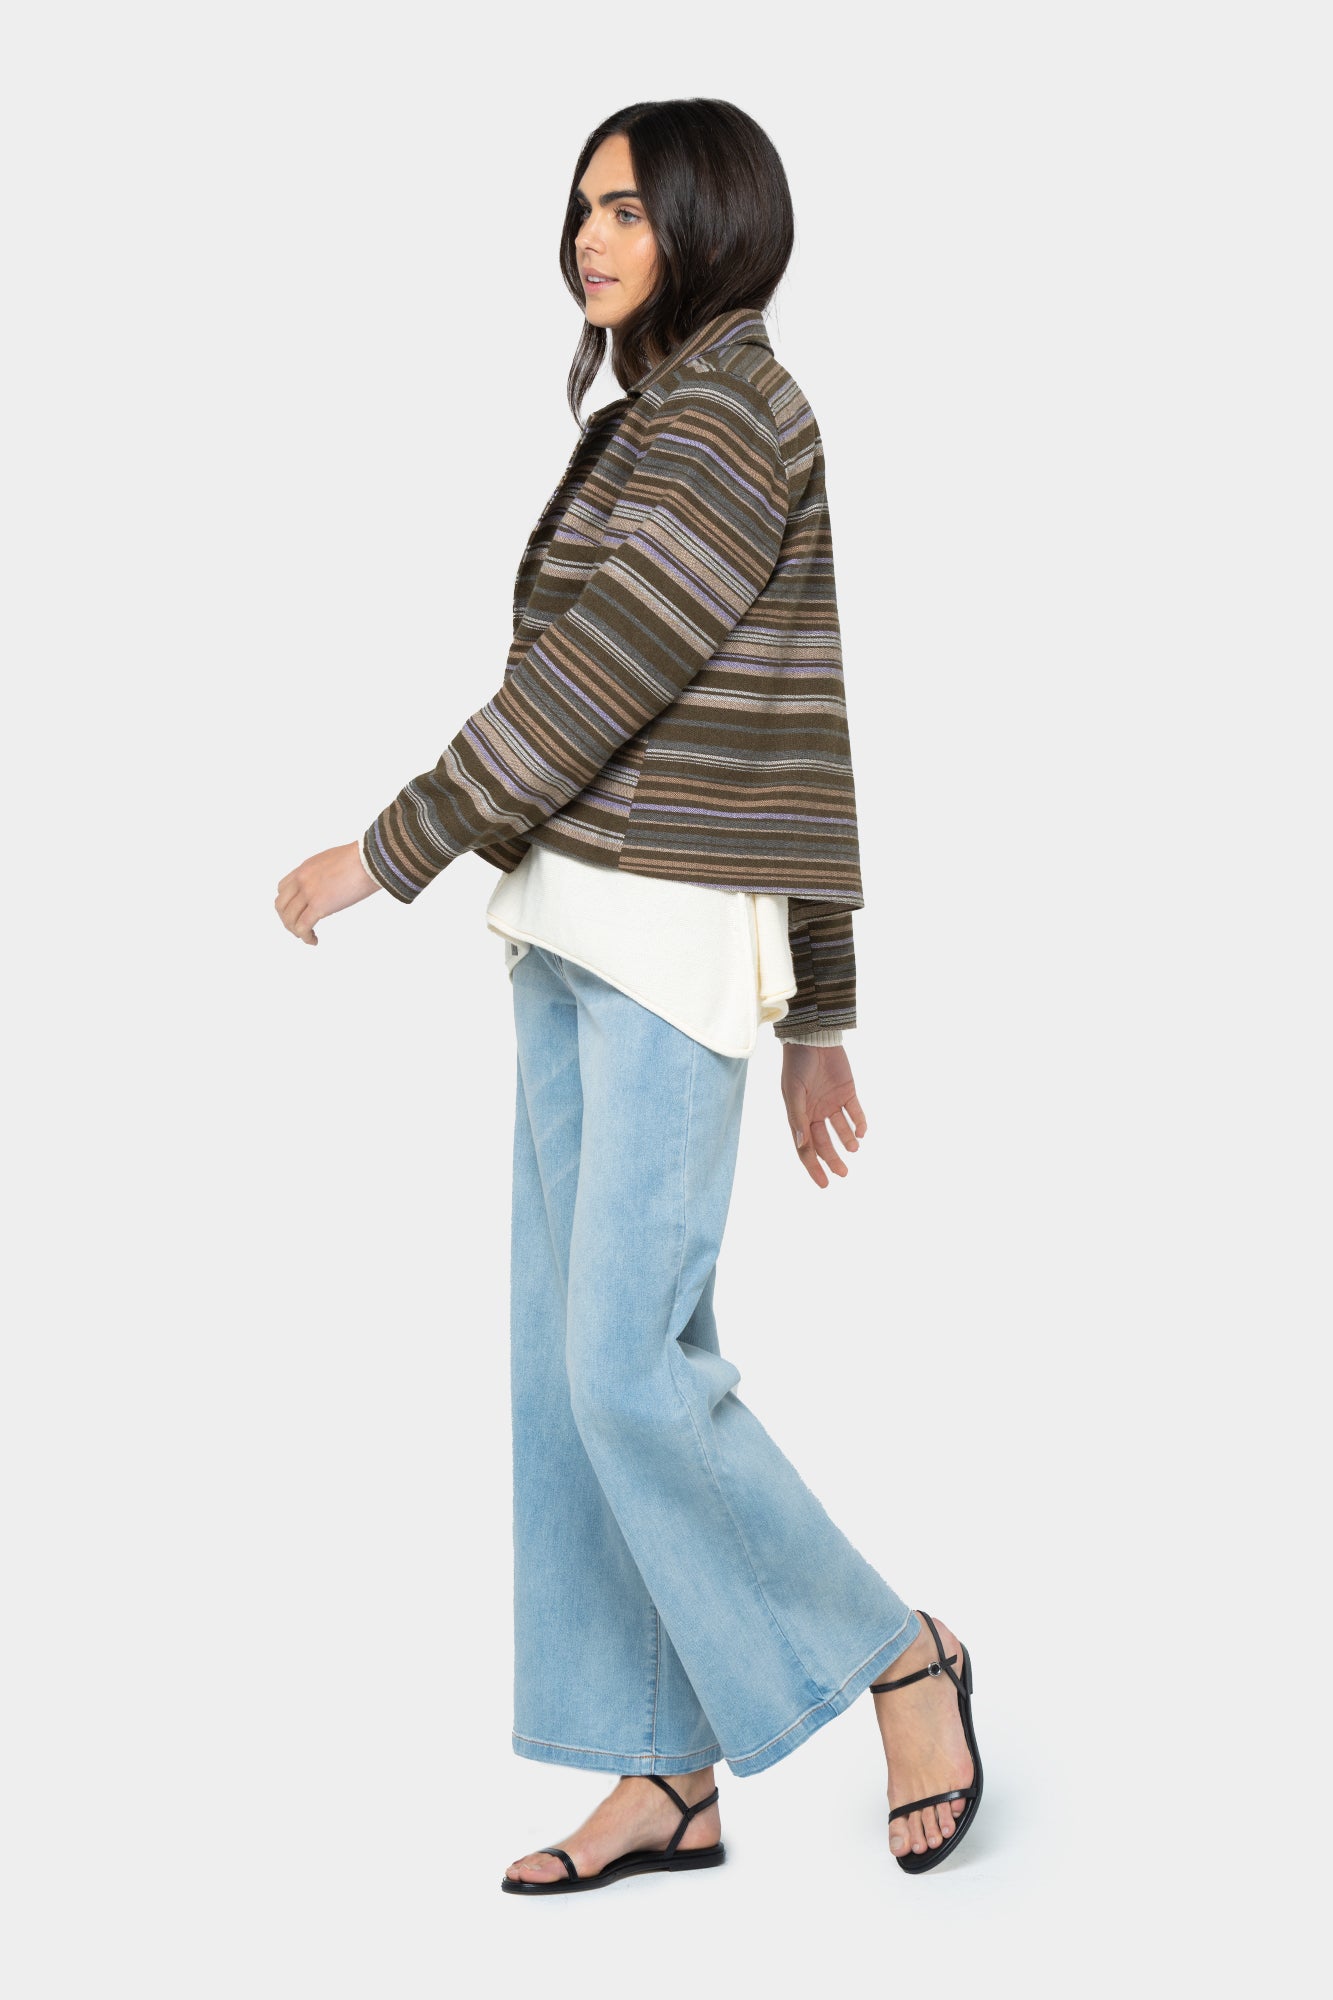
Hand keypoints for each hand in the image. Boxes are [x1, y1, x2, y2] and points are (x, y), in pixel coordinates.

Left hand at [275, 841, 378, 944]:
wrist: (369, 859)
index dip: (287, 903)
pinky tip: (314, 941)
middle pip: (281, 905)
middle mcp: (302, 879)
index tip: (298, 912)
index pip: (283, 888)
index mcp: (305, 868)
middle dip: (287, 919)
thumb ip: (324, 873)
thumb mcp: (333, 861)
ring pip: (289, 918)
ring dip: (296, 931)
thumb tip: (330, 885)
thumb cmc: (361, 859)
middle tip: (299, 928)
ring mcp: (308, 892)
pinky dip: (305, 937)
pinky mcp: (319, 905)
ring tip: (307, 936)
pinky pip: (303, 927)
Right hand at [780, 1043, 866, 1186]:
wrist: (813, 1037)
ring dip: (847, 1141)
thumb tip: (801, 1145)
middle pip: (825, 1143)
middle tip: (843, 1173)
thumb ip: (797, 1118)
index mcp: (799, 1116)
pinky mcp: (847, 1092)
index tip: (824, 1184)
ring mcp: (831, 1103)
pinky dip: (859, 1123)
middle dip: (833, 1159)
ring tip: (853, 1149)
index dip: (814, 1167)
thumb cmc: (797, 1064)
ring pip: (841, 1130)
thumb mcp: (794, 1092)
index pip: (806, 1148)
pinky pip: (855, 1112)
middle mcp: (815, 1112)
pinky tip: (862, 1132)